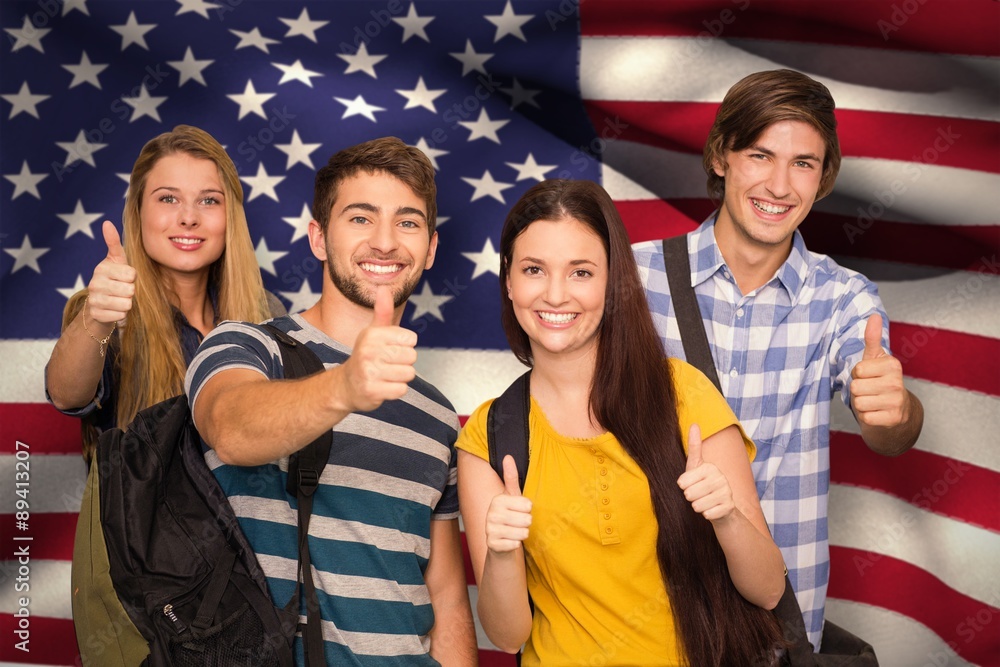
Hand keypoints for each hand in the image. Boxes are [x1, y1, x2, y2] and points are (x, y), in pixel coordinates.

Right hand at [86, 221, 135, 325]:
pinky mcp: (96, 314)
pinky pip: (121, 316)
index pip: (131, 274)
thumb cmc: (114, 278)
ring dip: (127, 304)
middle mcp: (94, 283)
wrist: (99, 303)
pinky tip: (114, 309)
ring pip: (127, 304)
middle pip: (130, 290)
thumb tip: (106, 223)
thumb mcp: (117, 260)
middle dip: (130, 292)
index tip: (125, 278)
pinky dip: (121, 314)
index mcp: (102, 268)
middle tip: (122, 290)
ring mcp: (93, 299)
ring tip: (118, 299)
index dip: (132, 278)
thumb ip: (114, 243)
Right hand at [339, 285, 416, 412]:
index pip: (411, 338)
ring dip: (400, 377)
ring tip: (385, 375)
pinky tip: (383, 386)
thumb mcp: (373, 332)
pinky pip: (401, 389)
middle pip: (412, 356)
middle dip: (404, 362)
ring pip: (409, 374)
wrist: (347, 385)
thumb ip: (383, 311)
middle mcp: (368, 351)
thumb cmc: (366, 355)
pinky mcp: (372, 391)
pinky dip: (396, 390)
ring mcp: (369, 371)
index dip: (404, 345)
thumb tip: (384, 289)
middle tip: (387, 364)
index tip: (389, 348)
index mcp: (372, 334)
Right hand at [485, 455, 531, 553]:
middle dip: (526, 523)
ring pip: (522, 533)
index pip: (527, 505)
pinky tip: (509, 541)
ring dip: (522, 534)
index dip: (527, 510)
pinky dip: (516, 544)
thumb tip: (508, 456)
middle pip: (526, 520)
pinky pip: (515, 545)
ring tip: (514, 532)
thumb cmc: (509, 516)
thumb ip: (511, 477)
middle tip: (517, 523)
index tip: (519, 511)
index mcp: (498, 500)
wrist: (500, 542)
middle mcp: (491, 514)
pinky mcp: (492, 544)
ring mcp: (490, 530)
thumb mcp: (512, 496)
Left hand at [677, 424, 734, 522]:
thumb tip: (694, 423)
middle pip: (689, 494)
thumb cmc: (703, 484)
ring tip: (705, 501)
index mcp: (709, 467)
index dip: (684, 487)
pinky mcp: (729, 507)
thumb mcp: (695, 466)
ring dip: (698, 506)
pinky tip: (712, 509)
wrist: (722, 507)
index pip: (682, 482)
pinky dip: (707, 514)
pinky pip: (707, 514)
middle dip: (691, 498)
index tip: (692, 484)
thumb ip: (694, 447)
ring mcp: (727, 492)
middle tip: (700, 494)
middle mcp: (720, 478)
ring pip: (697, 505)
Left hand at [850, 314, 909, 427]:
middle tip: (870, 391)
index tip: (869, 377)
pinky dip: (867, 417)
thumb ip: (872, 338)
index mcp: (892, 365)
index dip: (858, 375)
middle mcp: (897, 382)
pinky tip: (877, 413)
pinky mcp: (893, 419)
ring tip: (873, 402)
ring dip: (862, 405)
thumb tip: (874, 315)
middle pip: (855, 387)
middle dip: (858, 391)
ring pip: (859, 403)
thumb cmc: (880, 382)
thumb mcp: (875, 359)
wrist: (897, 414)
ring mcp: (897, 401)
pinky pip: (865, 417)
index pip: (857, 370)